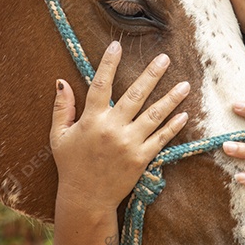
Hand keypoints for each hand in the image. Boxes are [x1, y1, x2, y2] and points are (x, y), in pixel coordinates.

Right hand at [50, 41, 189, 216]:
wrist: (85, 198)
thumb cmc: (71, 165)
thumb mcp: (59, 136)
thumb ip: (62, 108)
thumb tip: (61, 81)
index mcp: (91, 120)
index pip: (100, 85)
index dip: (108, 64)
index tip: (116, 45)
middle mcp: (112, 129)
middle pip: (135, 95)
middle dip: (151, 75)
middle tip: (165, 58)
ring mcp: (129, 144)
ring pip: (154, 115)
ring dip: (171, 98)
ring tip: (185, 84)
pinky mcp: (141, 158)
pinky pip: (161, 139)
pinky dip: (174, 127)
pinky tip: (185, 114)